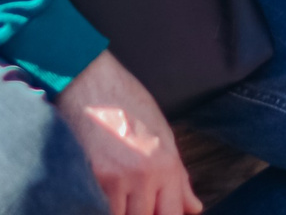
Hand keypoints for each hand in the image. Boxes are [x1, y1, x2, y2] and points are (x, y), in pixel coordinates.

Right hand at [57, 52, 198, 214]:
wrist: (92, 84)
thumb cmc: (128, 103)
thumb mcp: (163, 135)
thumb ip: (179, 178)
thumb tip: (194, 208)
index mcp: (167, 164)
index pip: (173, 214)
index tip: (160, 213)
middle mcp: (146, 176)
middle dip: (144, 214)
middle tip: (139, 202)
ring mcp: (119, 179)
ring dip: (124, 211)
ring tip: (124, 197)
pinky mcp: (95, 178)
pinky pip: (102, 209)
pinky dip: (104, 208)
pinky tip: (106, 197)